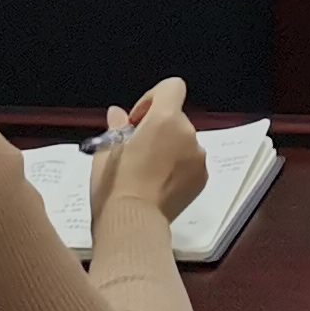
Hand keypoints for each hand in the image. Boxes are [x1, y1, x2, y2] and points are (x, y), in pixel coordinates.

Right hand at [90, 77, 205, 227]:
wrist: (133, 222)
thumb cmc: (115, 185)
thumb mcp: (107, 151)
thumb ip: (117, 126)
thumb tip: (117, 114)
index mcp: (165, 120)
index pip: (172, 87)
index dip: (153, 98)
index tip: (137, 120)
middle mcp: (187, 134)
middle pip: (175, 118)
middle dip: (157, 129)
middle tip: (136, 151)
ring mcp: (198, 157)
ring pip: (183, 142)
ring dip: (169, 149)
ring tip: (146, 172)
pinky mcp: (202, 178)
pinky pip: (191, 163)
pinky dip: (178, 168)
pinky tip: (158, 185)